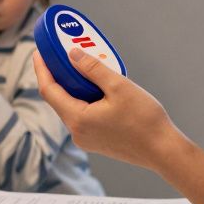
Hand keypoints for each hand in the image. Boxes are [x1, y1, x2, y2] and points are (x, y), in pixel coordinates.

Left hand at [33, 48, 189, 171]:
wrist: (164, 150)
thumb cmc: (145, 121)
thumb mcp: (119, 86)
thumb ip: (93, 68)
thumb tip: (72, 54)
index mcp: (77, 119)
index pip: (49, 90)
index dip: (42, 69)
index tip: (40, 53)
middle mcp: (77, 132)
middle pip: (58, 99)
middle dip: (58, 76)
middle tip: (62, 55)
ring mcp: (86, 139)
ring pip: (71, 107)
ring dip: (73, 87)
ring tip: (83, 67)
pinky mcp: (96, 141)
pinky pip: (83, 116)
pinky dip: (84, 99)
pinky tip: (98, 88)